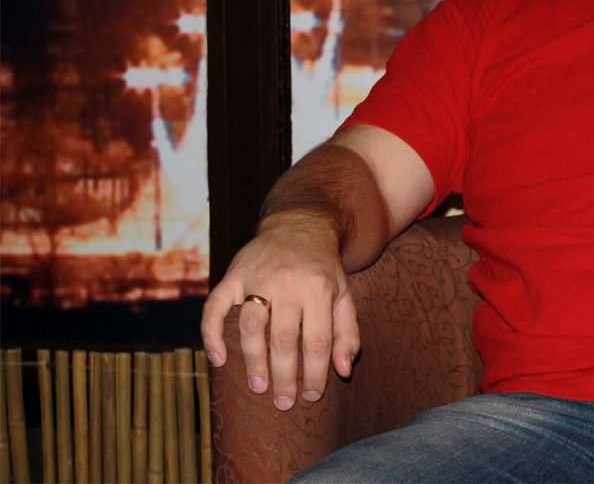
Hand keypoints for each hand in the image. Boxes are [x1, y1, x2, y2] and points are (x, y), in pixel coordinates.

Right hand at [199, 213, 360, 410]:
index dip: (314, 373)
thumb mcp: (345, 295)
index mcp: (320, 289)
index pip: (317, 340)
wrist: (300, 225)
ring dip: (253, 361)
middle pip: (283, 338)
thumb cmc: (323, 270)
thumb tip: (343, 371)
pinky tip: (218, 359)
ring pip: (251, 326)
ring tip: (258, 388)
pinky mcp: (234, 274)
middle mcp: (288, 283)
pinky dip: (212, 334)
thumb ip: (347, 333)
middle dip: (284, 375)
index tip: (310, 396)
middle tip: (282, 403)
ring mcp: (257, 277)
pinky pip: (215, 306)